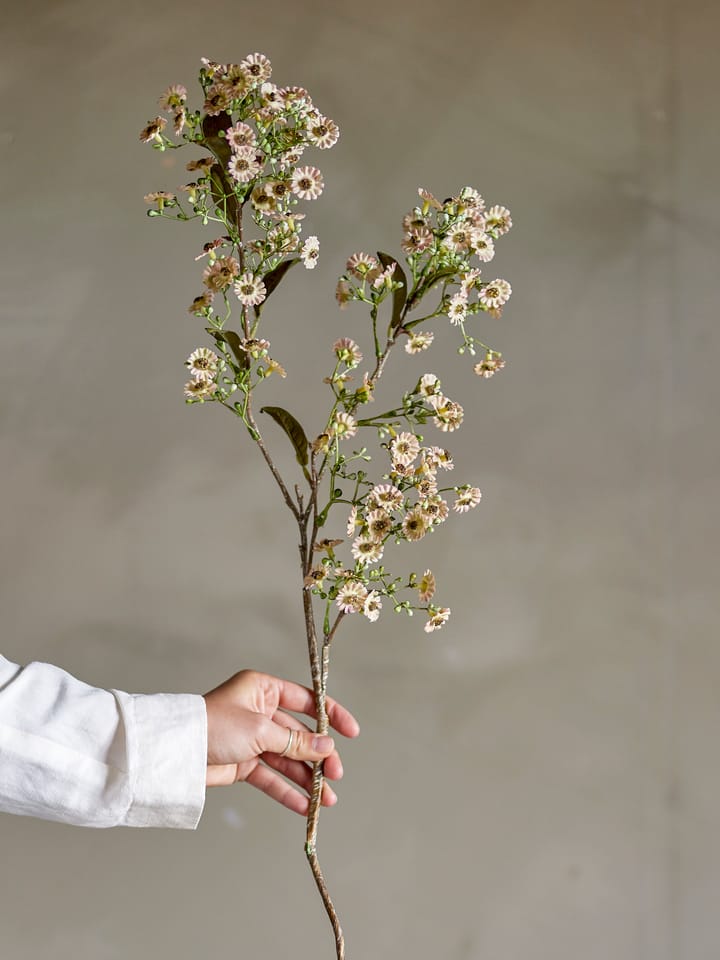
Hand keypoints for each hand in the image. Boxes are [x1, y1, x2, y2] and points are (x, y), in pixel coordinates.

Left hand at [203, 669, 359, 814]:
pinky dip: (287, 791)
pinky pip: (272, 777)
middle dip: (319, 756)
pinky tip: (305, 807)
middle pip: (300, 734)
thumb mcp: (261, 730)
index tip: (352, 733)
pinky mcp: (243, 763)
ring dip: (306, 779)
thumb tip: (328, 747)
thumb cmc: (214, 726)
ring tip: (326, 800)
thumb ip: (296, 741)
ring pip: (288, 759)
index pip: (307, 700)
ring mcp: (253, 739)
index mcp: (264, 690)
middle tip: (335, 775)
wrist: (176, 753)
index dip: (331, 716)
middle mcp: (261, 712)